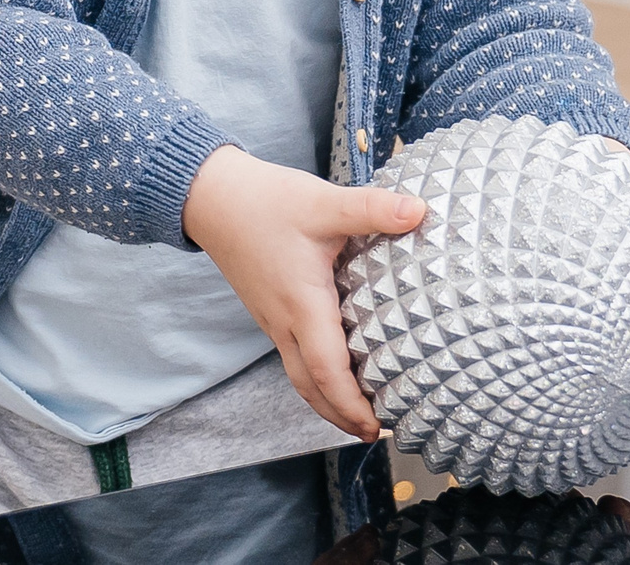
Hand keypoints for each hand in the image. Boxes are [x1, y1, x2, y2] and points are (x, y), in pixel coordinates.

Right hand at [182, 146, 424, 441]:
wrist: (209, 196)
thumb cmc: (264, 201)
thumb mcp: (322, 202)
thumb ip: (370, 209)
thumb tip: (419, 211)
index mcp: (302, 305)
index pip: (328, 372)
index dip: (352, 405)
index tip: (377, 427)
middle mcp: (284, 321)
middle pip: (312, 388)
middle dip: (342, 417)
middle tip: (376, 433)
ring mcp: (272, 318)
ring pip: (300, 374)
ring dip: (328, 399)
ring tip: (360, 412)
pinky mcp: (268, 308)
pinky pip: (293, 354)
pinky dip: (317, 374)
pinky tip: (337, 364)